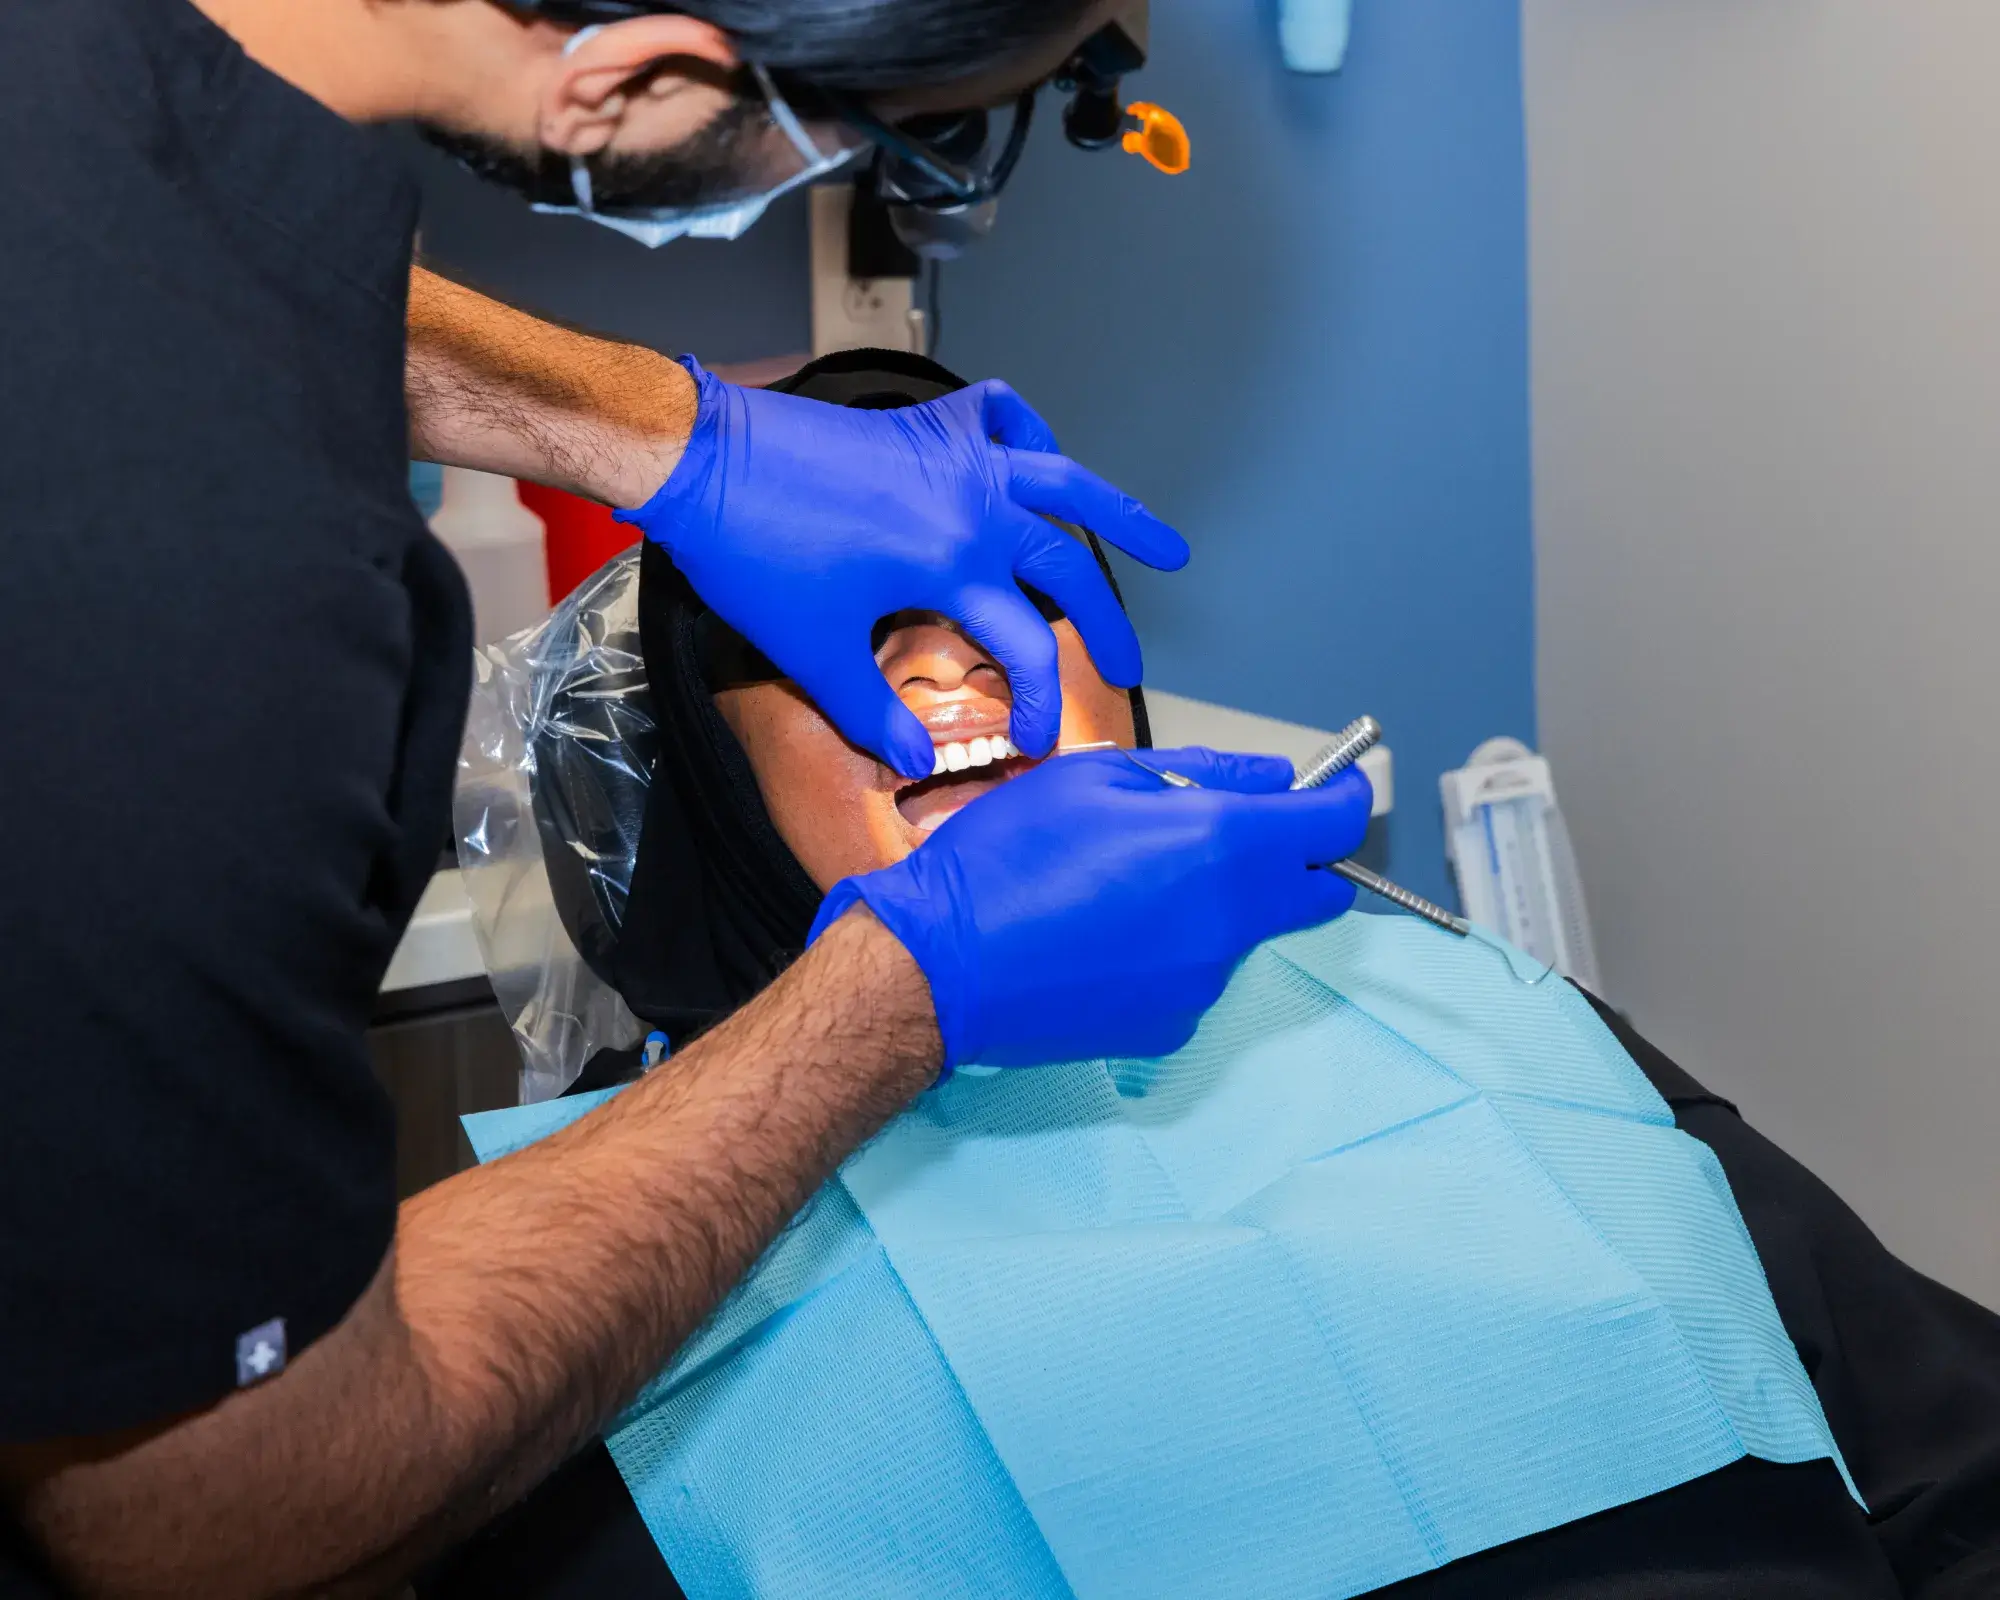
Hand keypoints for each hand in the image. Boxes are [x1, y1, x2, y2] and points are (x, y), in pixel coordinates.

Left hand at [618, 359, 1188, 779]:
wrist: (703, 462)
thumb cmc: (755, 558)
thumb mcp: (814, 650)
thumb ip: (872, 711)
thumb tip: (918, 759)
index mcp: (954, 564)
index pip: (1026, 647)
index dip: (1041, 702)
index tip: (1039, 740)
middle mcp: (975, 504)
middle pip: (1067, 569)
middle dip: (1105, 626)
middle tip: (1129, 667)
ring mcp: (957, 458)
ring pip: (1063, 480)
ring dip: (1118, 514)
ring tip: (1166, 546)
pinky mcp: (926, 429)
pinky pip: (1002, 417)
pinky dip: (1029, 434)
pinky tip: (1036, 460)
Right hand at [807, 749, 1374, 1068]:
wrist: (942, 966)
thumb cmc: (1007, 859)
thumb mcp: (1097, 777)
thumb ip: (1203, 772)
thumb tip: (1273, 776)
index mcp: (1222, 844)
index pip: (1335, 823)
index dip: (1342, 795)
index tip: (1331, 785)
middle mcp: (1231, 921)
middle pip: (1319, 893)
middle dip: (1301, 859)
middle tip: (1235, 832)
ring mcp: (1205, 983)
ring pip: (1247, 931)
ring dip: (1219, 902)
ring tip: (1127, 884)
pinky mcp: (1172, 1025)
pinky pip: (1198, 974)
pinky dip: (1175, 949)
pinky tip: (1106, 935)